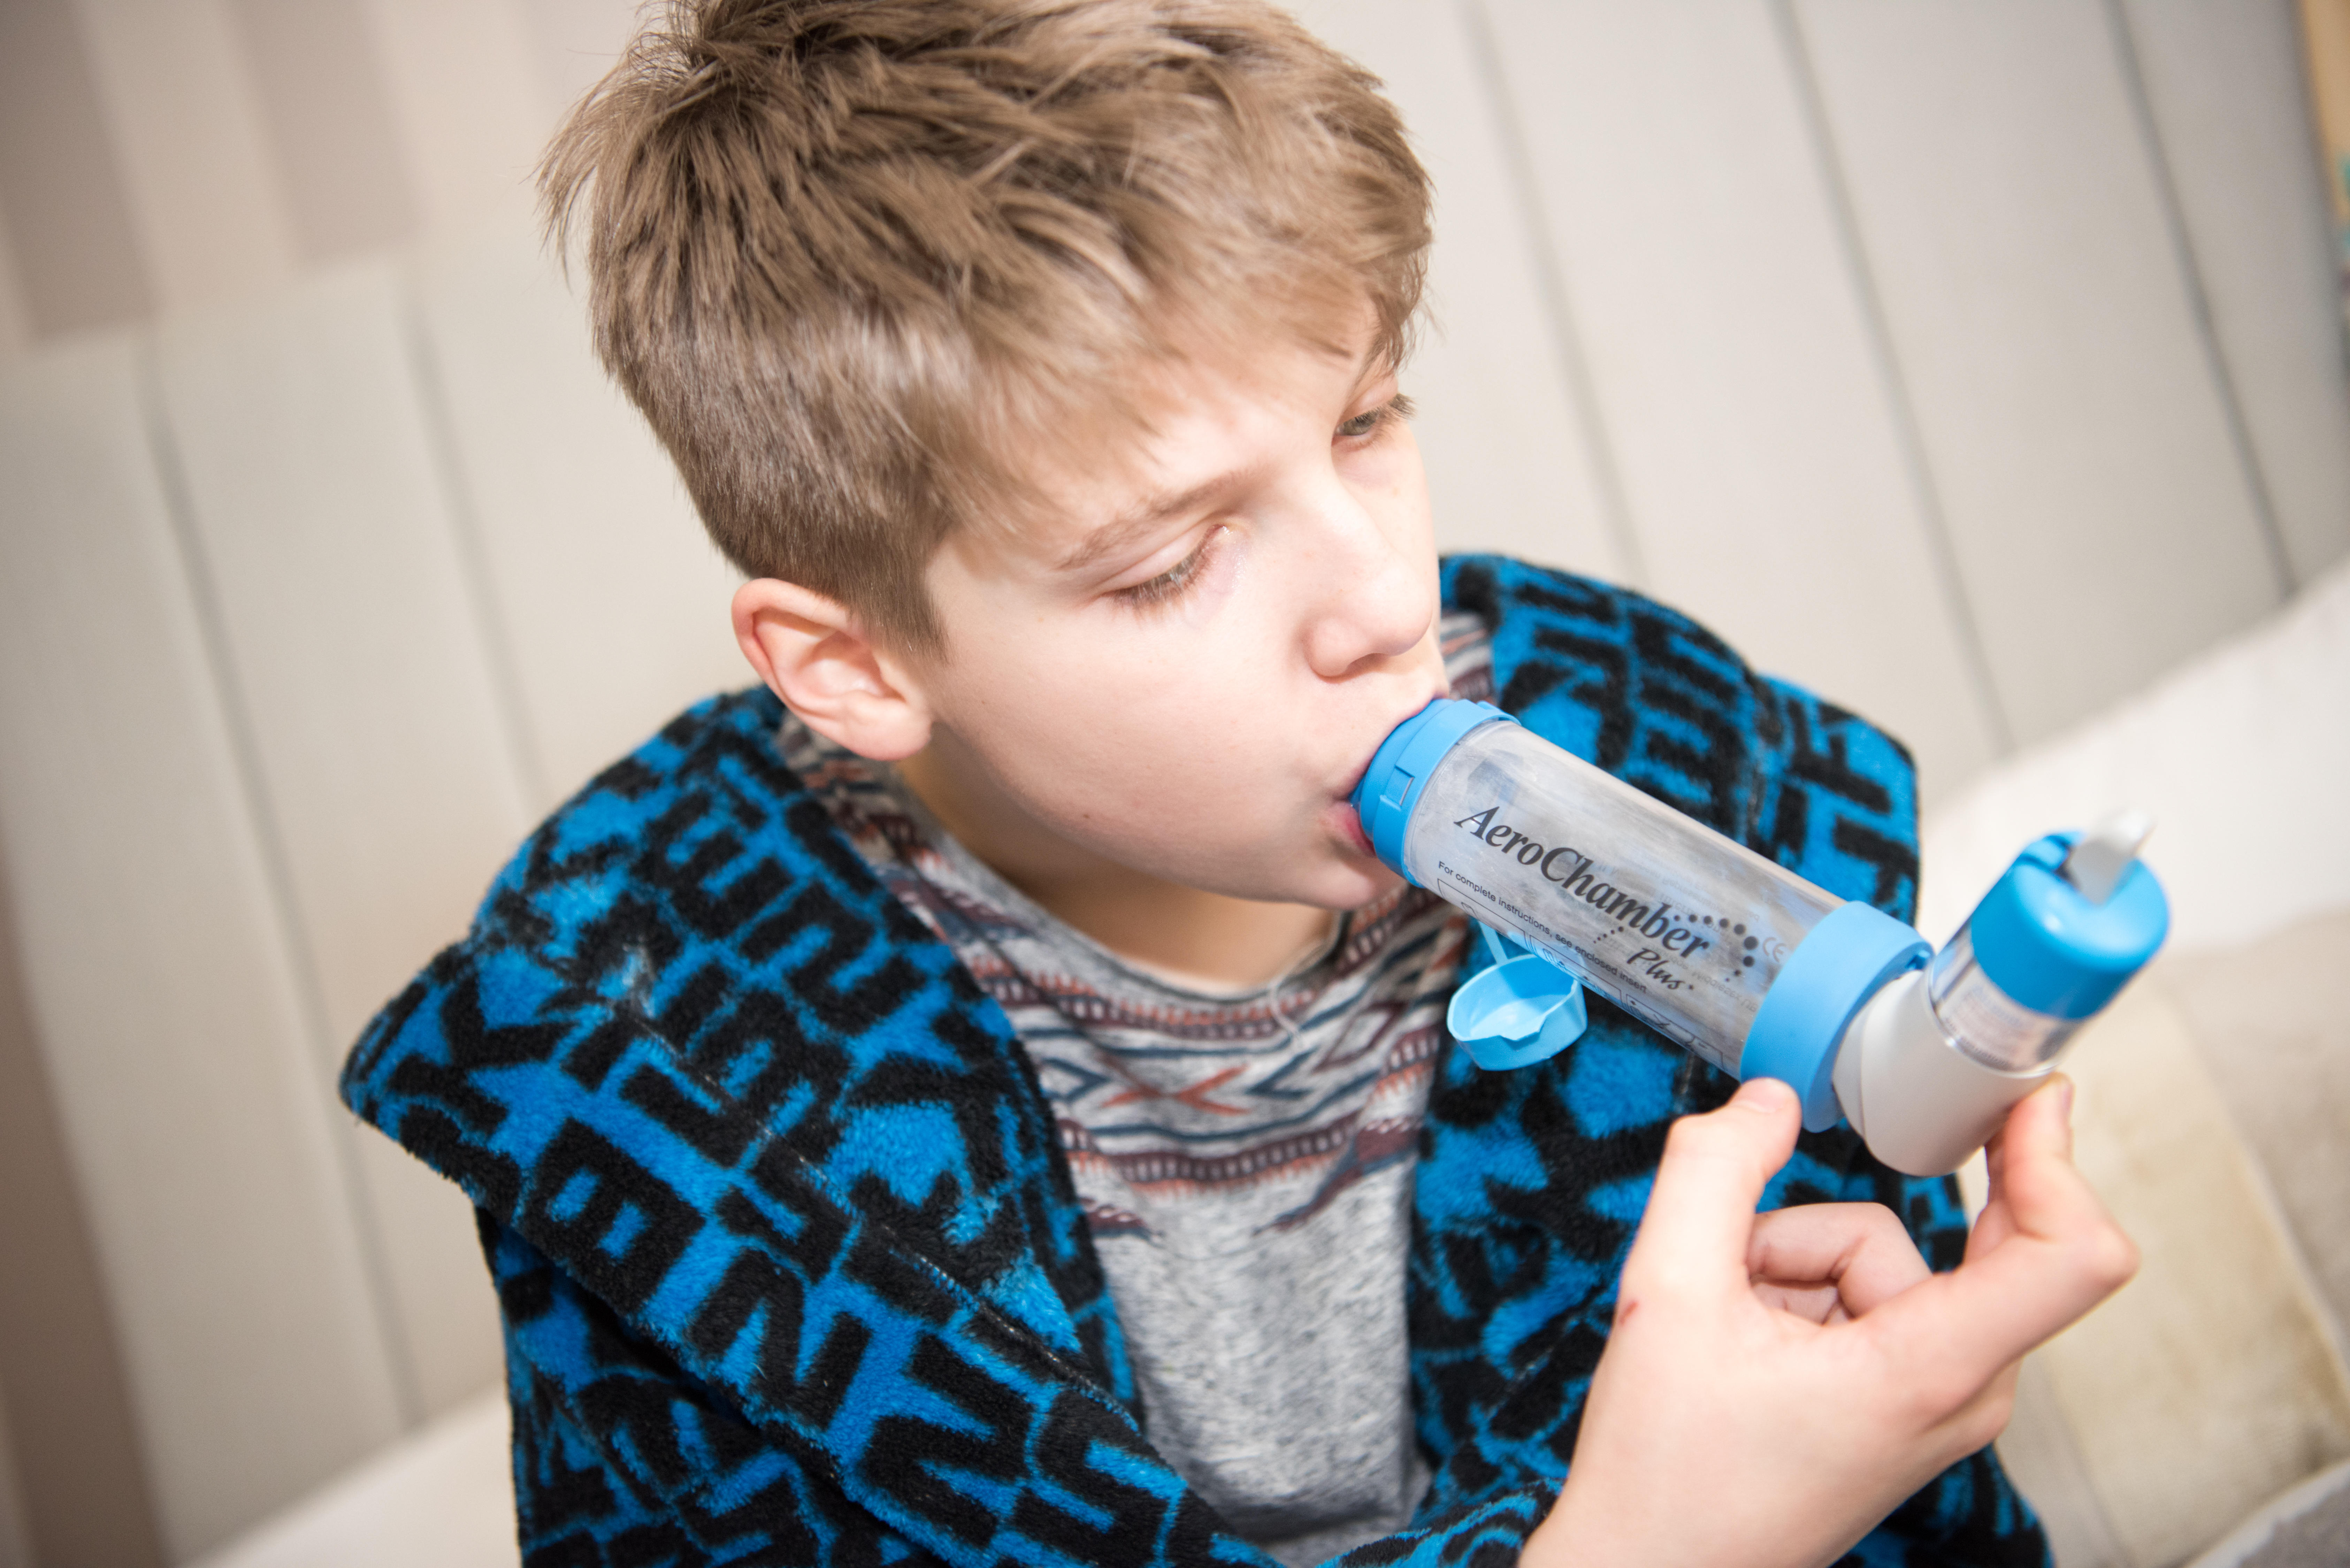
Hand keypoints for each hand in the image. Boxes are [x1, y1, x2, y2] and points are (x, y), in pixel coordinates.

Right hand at [1520, 1075, 2135, 1567]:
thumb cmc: (1667, 1472)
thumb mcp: (1666, 1293)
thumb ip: (1714, 1171)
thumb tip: (1767, 1100)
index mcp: (1928, 1370)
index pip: (2068, 1254)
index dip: (2060, 1157)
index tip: (2029, 1095)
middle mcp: (1959, 1392)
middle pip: (1952, 1245)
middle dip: (1832, 1226)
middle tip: (1769, 1225)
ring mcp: (1935, 1402)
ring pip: (1888, 1261)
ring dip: (1797, 1262)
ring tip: (1728, 1322)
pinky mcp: (1905, 1403)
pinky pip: (1870, 1299)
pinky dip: (1801, 1295)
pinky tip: (1746, 1341)